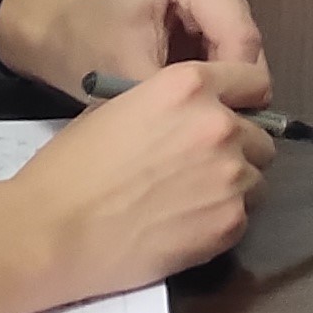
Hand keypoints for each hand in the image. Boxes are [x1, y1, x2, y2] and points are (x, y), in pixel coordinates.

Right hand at [0, 60, 269, 308]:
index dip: (244, 102)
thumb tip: (193, 117)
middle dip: (238, 150)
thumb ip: (170, 107)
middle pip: (260, 137)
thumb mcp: (118, 108)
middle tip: (202, 169)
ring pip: (256, 179)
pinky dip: (221, 221)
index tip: (236, 116)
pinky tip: (185, 226)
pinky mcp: (229, 223)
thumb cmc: (71, 167)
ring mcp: (229, 176)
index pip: (252, 82)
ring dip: (232, 187)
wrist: (53, 231)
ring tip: (190, 201)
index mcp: (189, 86)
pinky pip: (243, 217)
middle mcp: (219, 125)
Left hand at [18, 0, 272, 113]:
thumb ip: (178, 98)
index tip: (210, 123)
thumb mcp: (127, 74)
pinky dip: (215, 80)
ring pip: (245, 52)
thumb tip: (221, 127)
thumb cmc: (86, 47)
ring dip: (222, 85)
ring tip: (188, 111)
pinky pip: (233, 55)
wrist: (62, 36)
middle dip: (227, 86)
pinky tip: (189, 98)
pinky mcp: (217, 13)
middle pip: (247, 43)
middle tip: (196, 122)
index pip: (241, 38)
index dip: (232, 86)